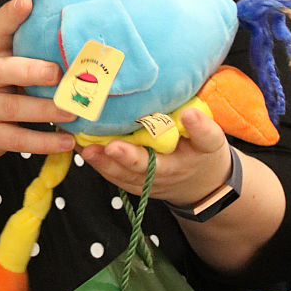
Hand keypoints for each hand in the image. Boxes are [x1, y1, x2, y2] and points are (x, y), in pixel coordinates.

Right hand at [0, 0, 76, 167]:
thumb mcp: (2, 62)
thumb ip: (26, 48)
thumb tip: (75, 27)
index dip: (11, 15)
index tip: (27, 2)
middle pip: (2, 70)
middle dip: (31, 71)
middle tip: (57, 73)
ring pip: (14, 108)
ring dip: (46, 110)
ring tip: (74, 111)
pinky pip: (18, 139)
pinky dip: (44, 142)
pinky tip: (68, 141)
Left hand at [78, 106, 232, 206]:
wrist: (199, 185)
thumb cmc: (202, 152)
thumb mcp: (210, 137)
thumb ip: (201, 123)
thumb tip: (188, 106)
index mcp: (197, 153)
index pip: (202, 140)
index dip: (197, 128)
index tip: (189, 115)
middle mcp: (171, 171)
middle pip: (150, 167)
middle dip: (128, 158)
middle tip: (111, 146)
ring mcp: (151, 182)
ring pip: (126, 175)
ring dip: (105, 163)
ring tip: (86, 148)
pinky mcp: (134, 184)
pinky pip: (115, 176)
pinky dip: (98, 164)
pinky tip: (79, 148)